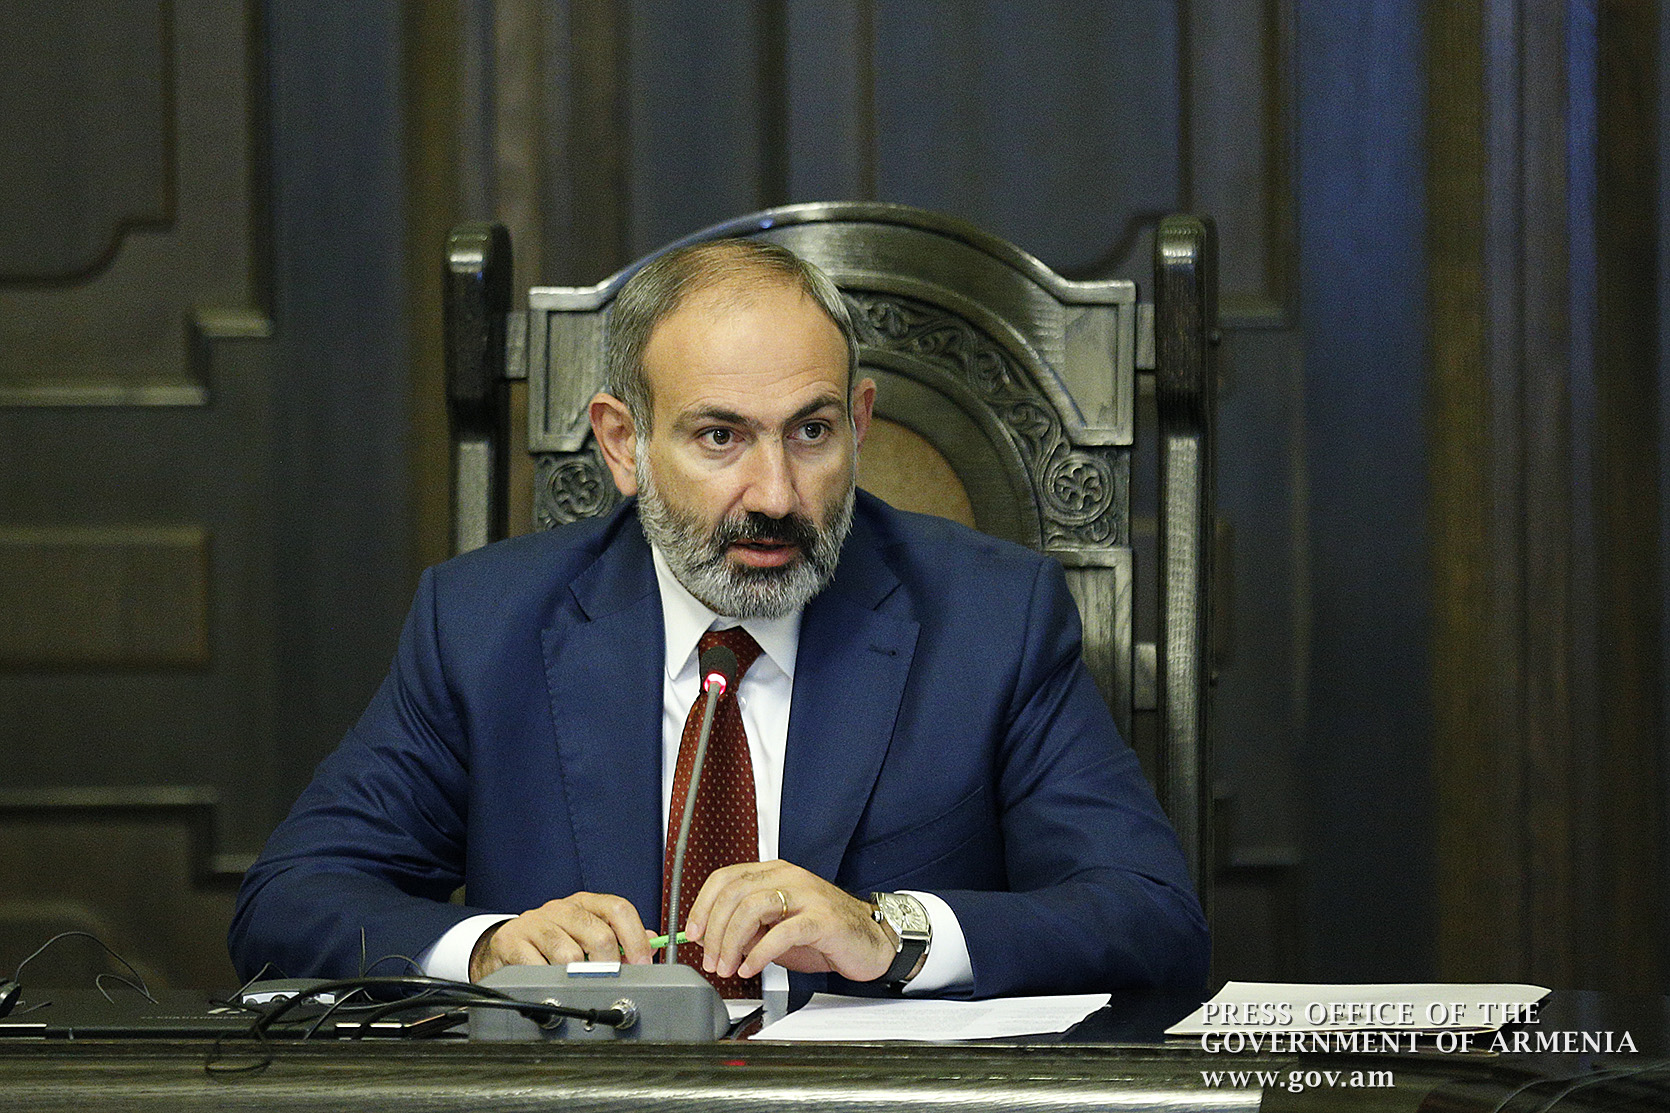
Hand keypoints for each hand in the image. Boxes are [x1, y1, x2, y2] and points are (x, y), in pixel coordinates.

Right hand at [469, 892, 653, 981]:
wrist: (505, 945)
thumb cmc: (552, 941)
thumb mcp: (586, 935)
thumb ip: (620, 939)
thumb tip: (653, 942)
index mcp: (584, 903)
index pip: (619, 909)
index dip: (636, 938)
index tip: (643, 962)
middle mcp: (561, 908)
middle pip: (599, 934)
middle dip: (610, 965)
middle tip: (609, 981)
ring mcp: (535, 922)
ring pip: (570, 955)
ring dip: (578, 976)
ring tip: (576, 983)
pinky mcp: (512, 941)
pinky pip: (538, 967)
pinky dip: (548, 980)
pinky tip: (549, 981)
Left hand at [683, 860, 894, 982]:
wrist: (870, 941)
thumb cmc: (822, 934)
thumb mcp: (776, 927)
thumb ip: (746, 928)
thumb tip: (708, 938)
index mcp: (774, 873)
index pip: (726, 878)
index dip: (702, 905)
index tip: (692, 933)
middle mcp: (789, 877)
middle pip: (735, 893)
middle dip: (714, 931)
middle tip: (710, 960)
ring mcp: (807, 895)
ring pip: (753, 908)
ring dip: (732, 942)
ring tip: (728, 967)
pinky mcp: (822, 919)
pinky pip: (782, 932)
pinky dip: (759, 953)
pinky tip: (751, 968)